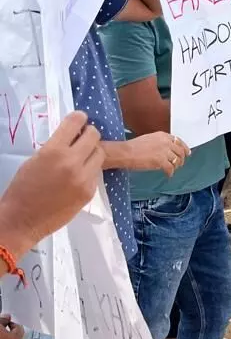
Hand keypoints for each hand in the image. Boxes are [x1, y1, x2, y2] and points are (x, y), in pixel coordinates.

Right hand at [0, 111, 101, 257]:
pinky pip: (96, 173)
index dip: (79, 118)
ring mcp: (83, 178)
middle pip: (94, 135)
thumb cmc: (22, 189)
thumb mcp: (35, 160)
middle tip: (82, 138)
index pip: (75, 122)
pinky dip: (90, 171)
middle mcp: (71, 162)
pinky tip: (78, 176)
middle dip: (88, 134)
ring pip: (100, 153)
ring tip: (81, 158)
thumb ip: (56, 147)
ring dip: (92, 152)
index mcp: (53, 151)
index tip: (80, 119)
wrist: (21, 220)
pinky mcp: (89, 191)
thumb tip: (72, 136)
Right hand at [128, 131, 190, 176]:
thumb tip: (166, 149)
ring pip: (177, 160)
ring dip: (176, 166)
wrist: (125, 152)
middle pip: (180, 151)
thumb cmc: (133, 147)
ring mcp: (164, 151)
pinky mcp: (161, 161)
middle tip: (181, 163)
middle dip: (182, 158)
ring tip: (173, 169)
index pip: (179, 141)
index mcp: (163, 135)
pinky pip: (170, 168)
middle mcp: (166, 142)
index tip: (187, 152)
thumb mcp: (149, 139)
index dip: (184, 147)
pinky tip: (168, 174)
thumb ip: (159, 142)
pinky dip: (170, 172)